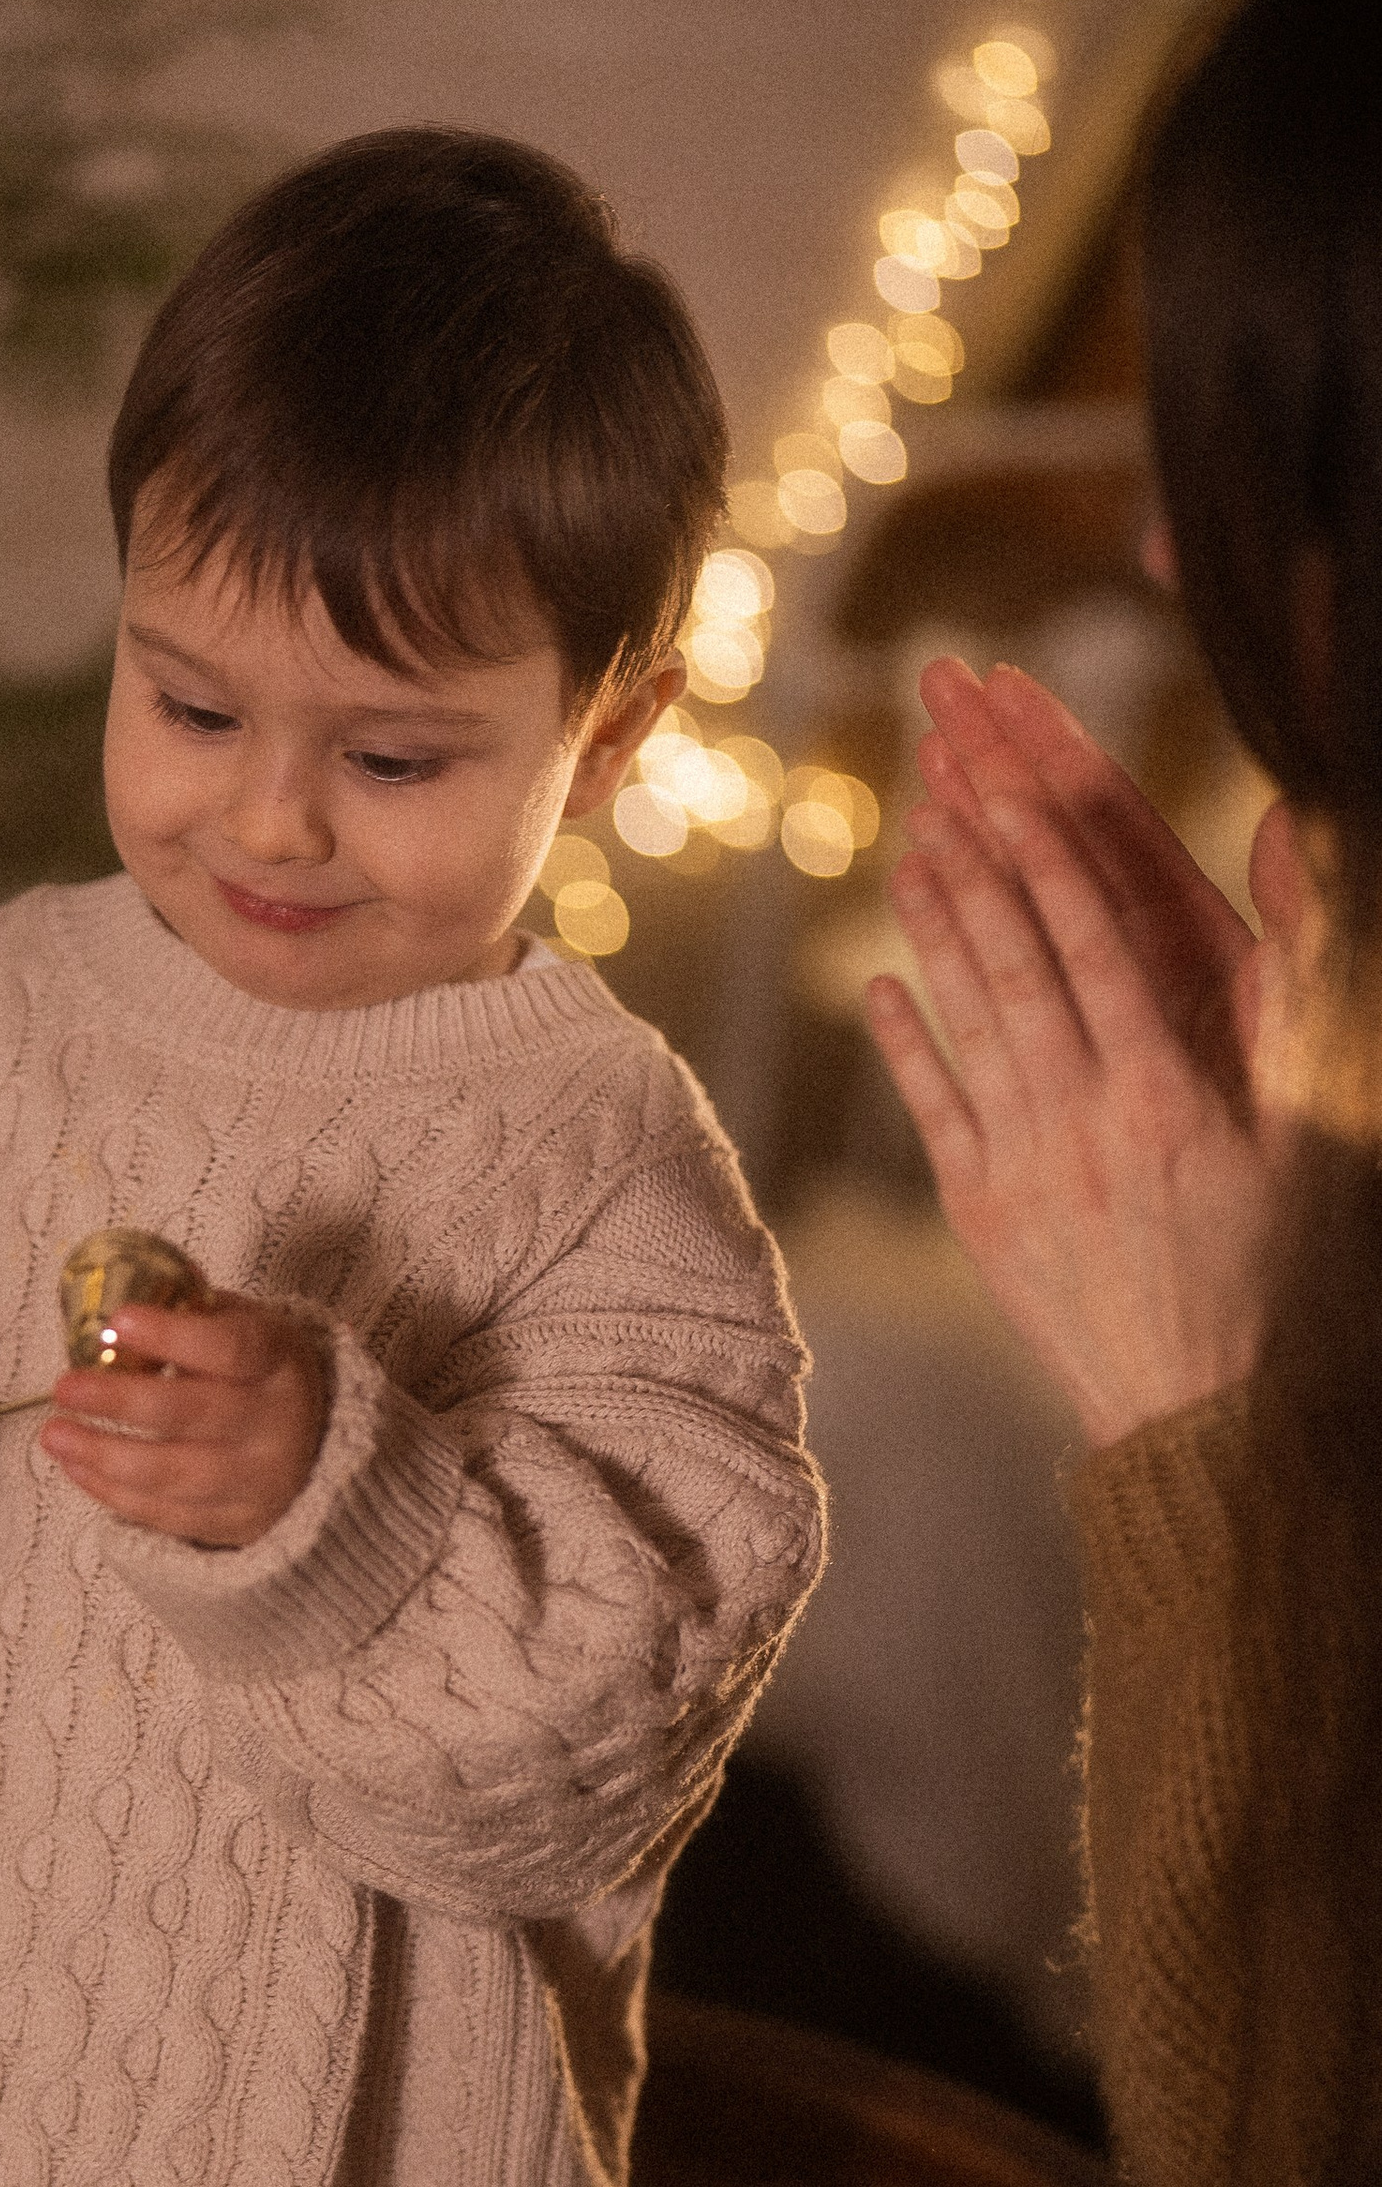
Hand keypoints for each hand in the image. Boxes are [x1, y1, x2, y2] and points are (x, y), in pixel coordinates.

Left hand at [39, 1295, 326, 1546]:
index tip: (117, 1322)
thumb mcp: (244, 1328)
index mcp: (277, 1361)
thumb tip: (120, 1296)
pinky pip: (166, 1513)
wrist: (313, 1447)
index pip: (229, 1349)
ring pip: (173, 1474)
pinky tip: (76, 1466)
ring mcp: (256, 1481)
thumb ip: (192, 1314)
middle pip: (191, 1414)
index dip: (172, 1337)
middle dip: (120, 1401)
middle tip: (64, 1387)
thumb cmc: (256, 1373)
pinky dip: (113, 1492)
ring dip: (104, 1455)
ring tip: (54, 1434)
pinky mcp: (235, 1523)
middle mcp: (274, 1423)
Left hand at [865, 658, 1284, 1448]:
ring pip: (970, 1026)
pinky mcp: (981, 1214)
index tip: (1018, 783)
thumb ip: (1280, 1021)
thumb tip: (1283, 908)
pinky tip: (882, 983)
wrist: (1200, 1404)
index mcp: (1170, 1094)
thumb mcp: (1303, 1139)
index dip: (1054, 857)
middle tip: (944, 782)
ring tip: (908, 853)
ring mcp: (1025, 1166)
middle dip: (982, 864)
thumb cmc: (1274, 1266)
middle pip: (1021, 966)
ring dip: (935, 933)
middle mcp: (1087, 1120)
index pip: (1102, 946)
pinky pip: (935, 1111)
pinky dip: (907, 1044)